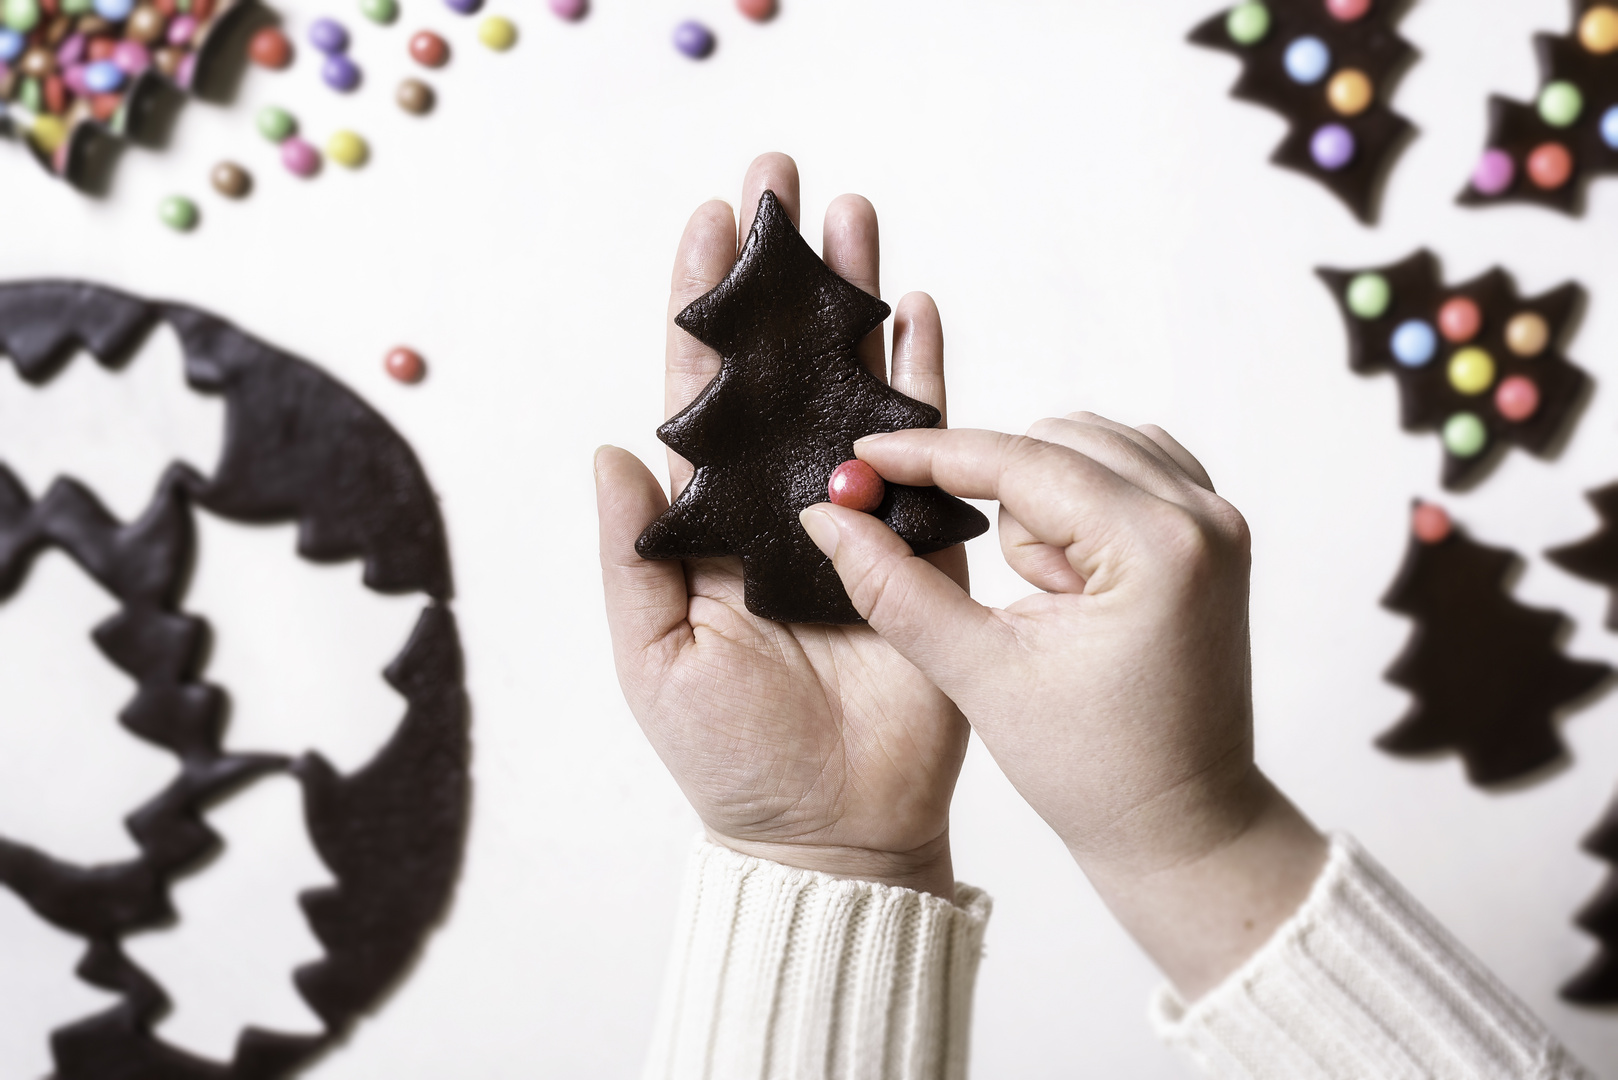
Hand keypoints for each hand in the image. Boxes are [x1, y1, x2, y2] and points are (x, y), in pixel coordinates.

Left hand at [595, 154, 967, 899]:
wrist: (834, 827)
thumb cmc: (730, 757)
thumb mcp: (655, 660)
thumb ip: (631, 553)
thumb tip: (610, 447)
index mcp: (712, 518)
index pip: (703, 389)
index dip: (705, 303)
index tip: (710, 219)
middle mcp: (782, 497)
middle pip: (783, 361)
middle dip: (783, 271)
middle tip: (784, 180)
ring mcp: (857, 511)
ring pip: (856, 382)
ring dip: (856, 298)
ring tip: (855, 215)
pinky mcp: (925, 540)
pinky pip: (930, 446)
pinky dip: (926, 378)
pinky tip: (920, 311)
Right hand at [797, 415, 1327, 995]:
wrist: (1179, 825)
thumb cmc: (1092, 770)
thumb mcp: (979, 676)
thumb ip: (896, 589)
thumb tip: (828, 516)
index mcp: (1157, 549)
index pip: (1023, 460)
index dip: (931, 454)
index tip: (864, 454)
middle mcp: (1202, 517)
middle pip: (1055, 441)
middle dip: (1006, 504)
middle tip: (1015, 600)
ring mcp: (1217, 519)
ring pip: (1086, 447)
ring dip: (1043, 505)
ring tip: (1051, 602)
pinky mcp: (1214, 530)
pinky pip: (1123, 465)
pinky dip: (1079, 503)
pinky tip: (1074, 579)